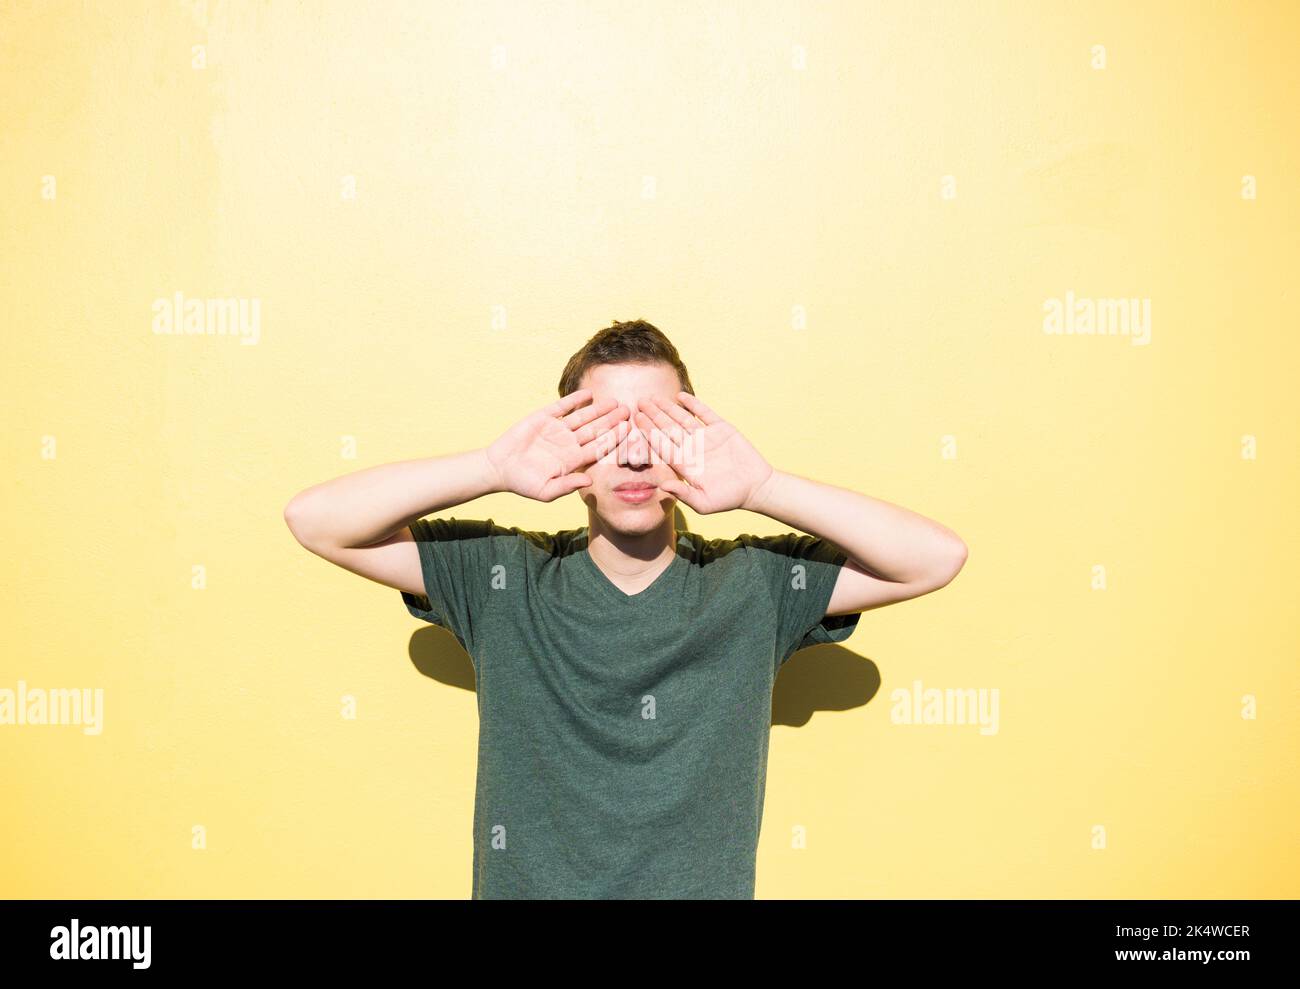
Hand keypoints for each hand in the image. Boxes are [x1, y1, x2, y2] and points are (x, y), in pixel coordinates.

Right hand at [485, 389, 629, 501]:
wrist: (499, 468)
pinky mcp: (544, 417)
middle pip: (595, 430)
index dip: (613, 440)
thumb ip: (568, 486)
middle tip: (628, 411)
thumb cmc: (523, 483)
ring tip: (614, 401)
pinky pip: (563, 406)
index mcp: (573, 460)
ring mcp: (557, 429)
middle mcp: (569, 443)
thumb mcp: (546, 491)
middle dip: (611, 421)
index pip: (598, 448)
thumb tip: (590, 482)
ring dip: (598, 409)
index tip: (628, 432)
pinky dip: (575, 400)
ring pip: (583, 417)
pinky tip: (589, 394)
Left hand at [632, 391, 774, 514]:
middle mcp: (692, 448)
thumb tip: (662, 486)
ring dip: (668, 408)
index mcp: (684, 464)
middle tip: (638, 403)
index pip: (661, 446)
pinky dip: (693, 404)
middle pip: (667, 429)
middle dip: (653, 416)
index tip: (636, 421)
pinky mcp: (721, 429)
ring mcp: (706, 437)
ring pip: (682, 419)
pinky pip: (704, 413)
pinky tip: (680, 396)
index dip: (648, 433)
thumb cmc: (729, 498)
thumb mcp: (704, 503)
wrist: (756, 487)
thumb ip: (683, 494)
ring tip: (654, 398)